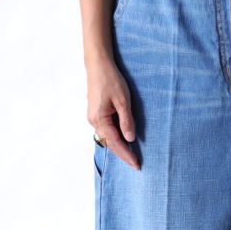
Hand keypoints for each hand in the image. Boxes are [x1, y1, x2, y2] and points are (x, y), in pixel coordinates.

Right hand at [86, 55, 140, 169]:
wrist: (98, 65)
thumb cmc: (110, 80)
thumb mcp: (123, 101)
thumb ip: (126, 121)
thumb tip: (130, 139)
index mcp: (99, 119)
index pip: (115, 142)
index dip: (126, 154)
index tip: (136, 164)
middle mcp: (94, 121)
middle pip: (109, 143)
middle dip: (123, 154)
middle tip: (136, 164)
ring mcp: (94, 117)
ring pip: (107, 137)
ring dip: (119, 147)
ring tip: (131, 156)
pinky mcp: (96, 113)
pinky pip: (106, 130)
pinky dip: (115, 138)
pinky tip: (123, 141)